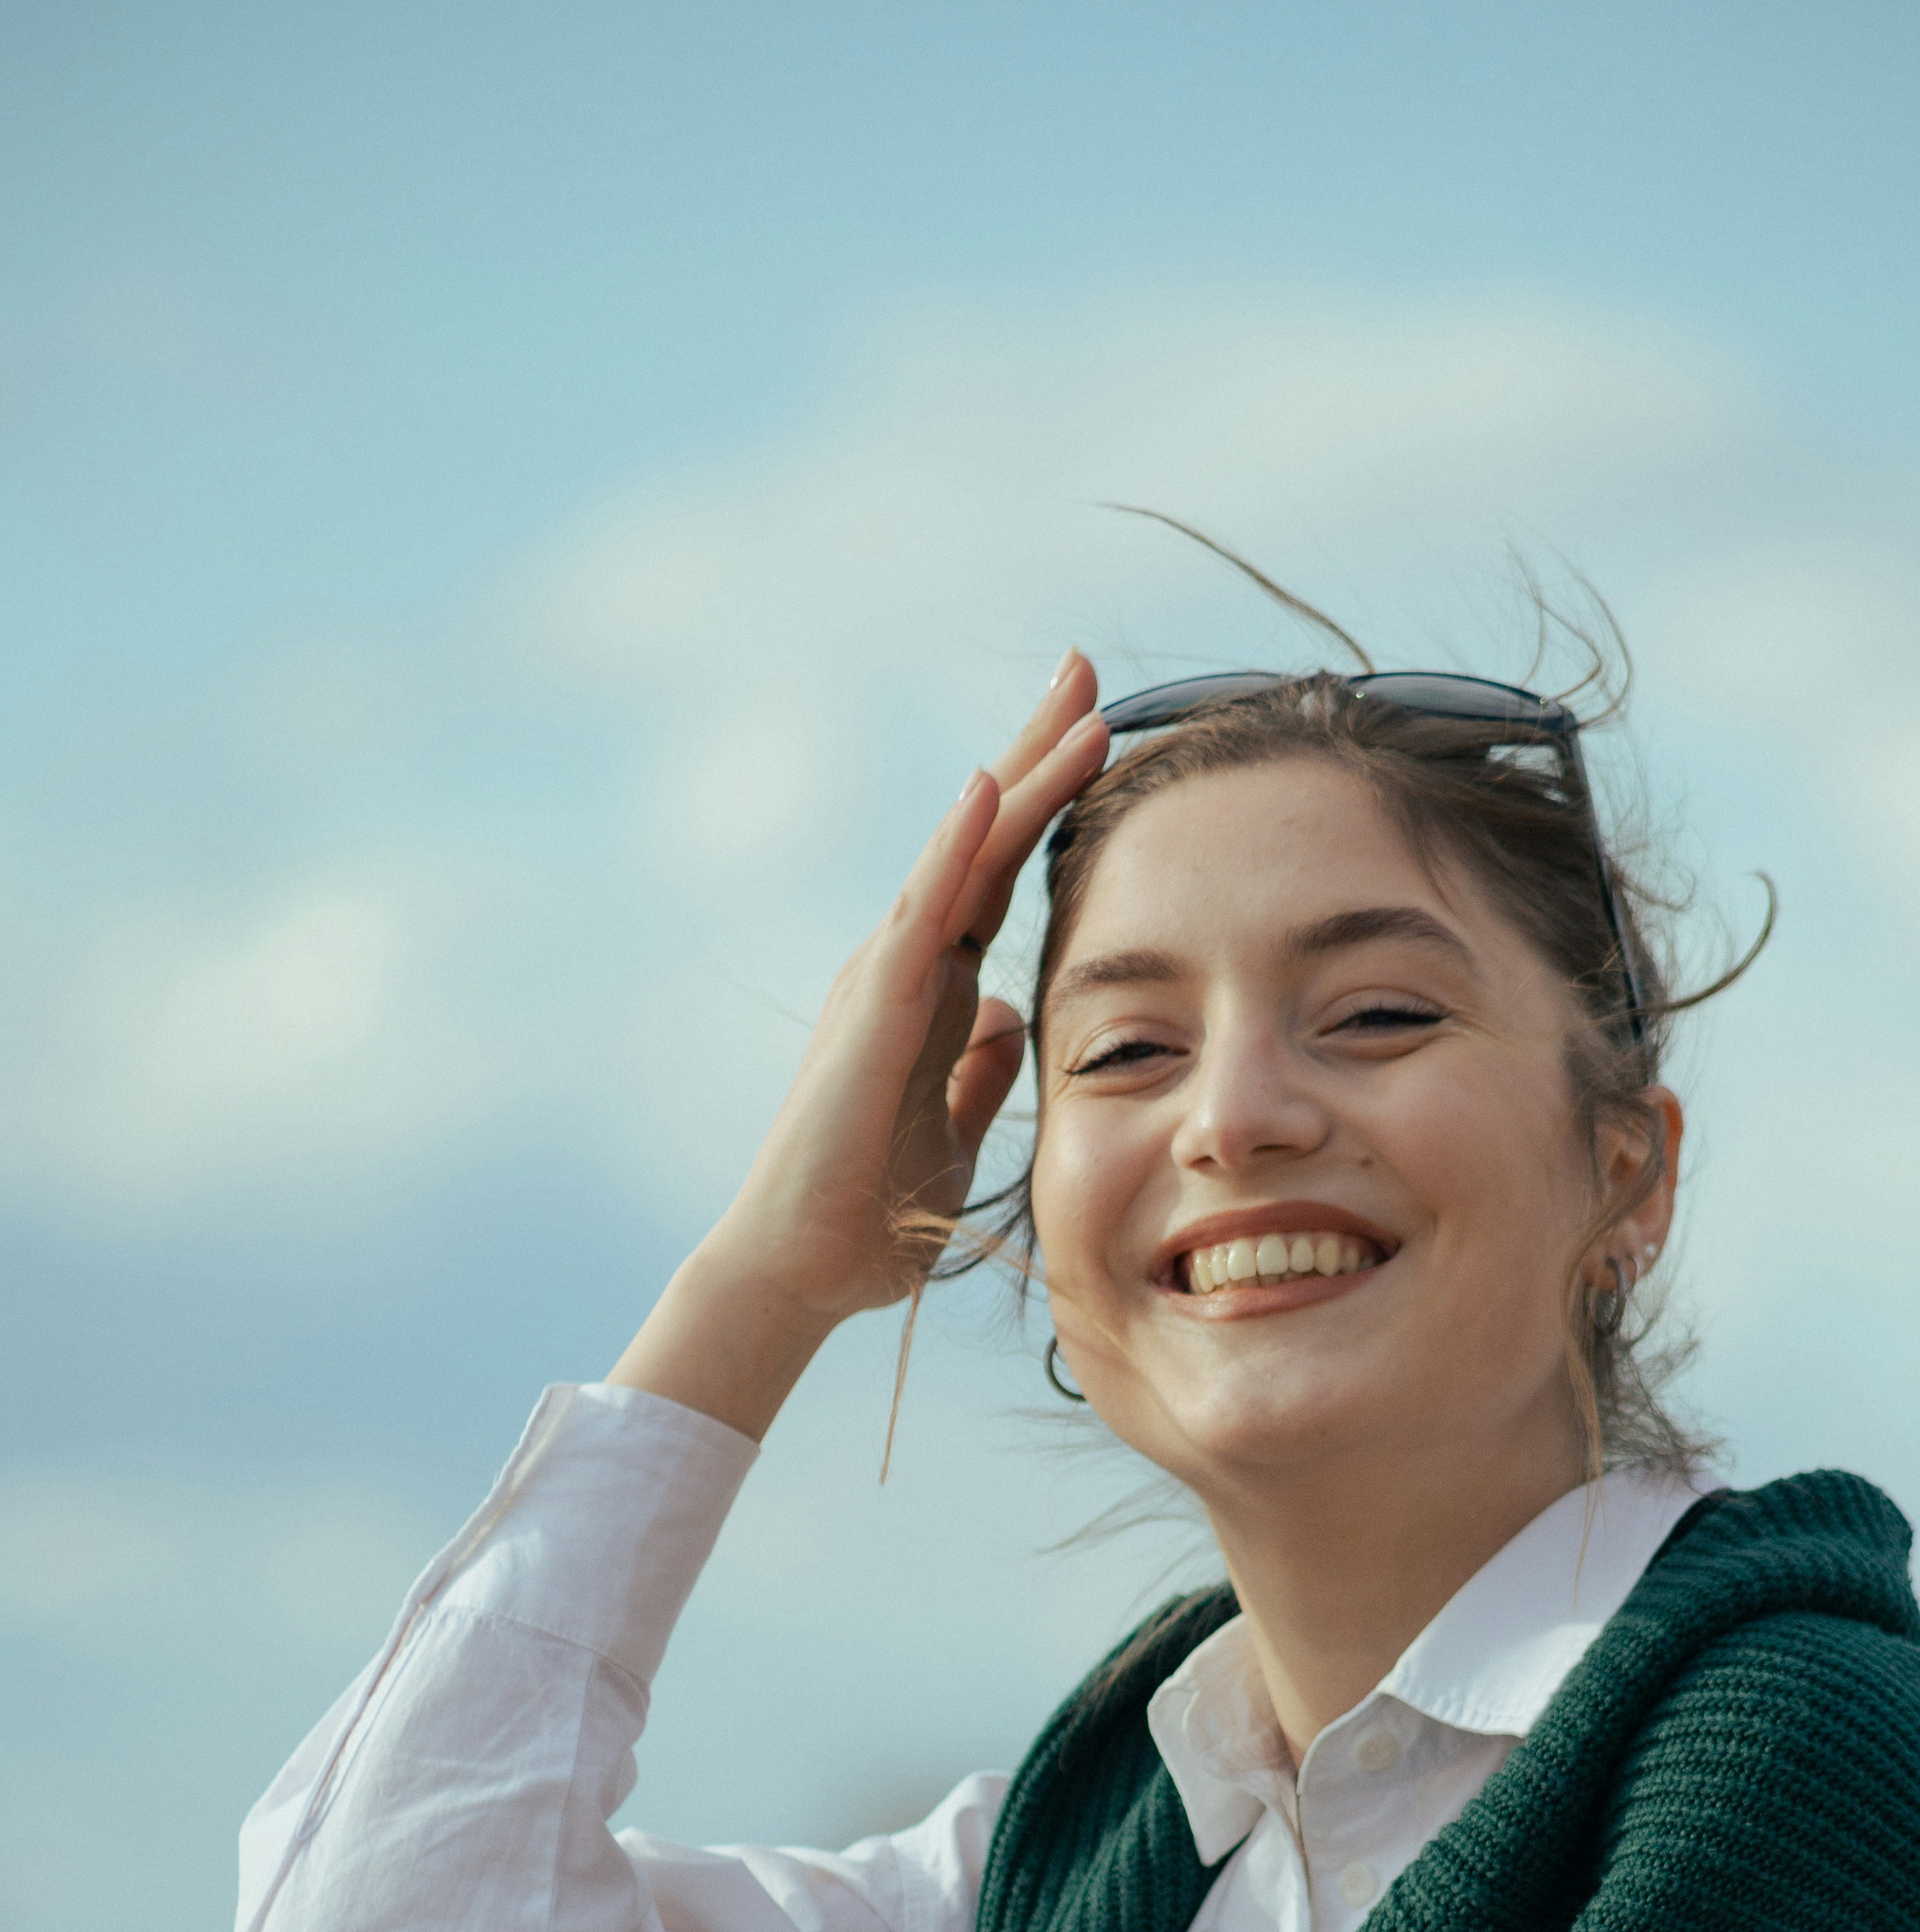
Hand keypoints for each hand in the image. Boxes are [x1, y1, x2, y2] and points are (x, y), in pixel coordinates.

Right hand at [610, 650, 1108, 1438]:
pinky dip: (953, 847)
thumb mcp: (959, 1128)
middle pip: (981, 836)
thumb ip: (982, 1067)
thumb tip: (1012, 1013)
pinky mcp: (873, 1011)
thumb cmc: (873, 1209)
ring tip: (1077, 704)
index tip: (1102, 729)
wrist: (805, 1267)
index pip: (998, 870)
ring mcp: (884, 978)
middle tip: (1086, 664)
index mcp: (931, 988)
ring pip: (961, 855)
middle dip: (1035, 748)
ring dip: (1020, 776)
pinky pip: (920, 913)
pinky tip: (987, 785)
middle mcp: (904, 963)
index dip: (1047, 797)